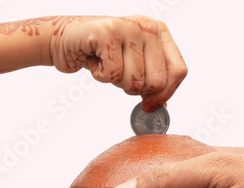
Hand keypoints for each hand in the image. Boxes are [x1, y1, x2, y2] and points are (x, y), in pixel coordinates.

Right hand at [49, 16, 186, 110]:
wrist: (64, 41)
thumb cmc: (100, 53)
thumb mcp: (133, 65)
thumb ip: (151, 81)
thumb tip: (162, 105)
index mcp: (160, 33)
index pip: (179, 71)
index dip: (166, 94)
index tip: (150, 105)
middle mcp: (148, 27)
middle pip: (156, 82)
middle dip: (135, 88)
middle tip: (119, 73)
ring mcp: (128, 27)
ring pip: (134, 81)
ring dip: (115, 81)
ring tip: (105, 63)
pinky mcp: (107, 32)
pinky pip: (112, 74)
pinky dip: (100, 76)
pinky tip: (95, 60)